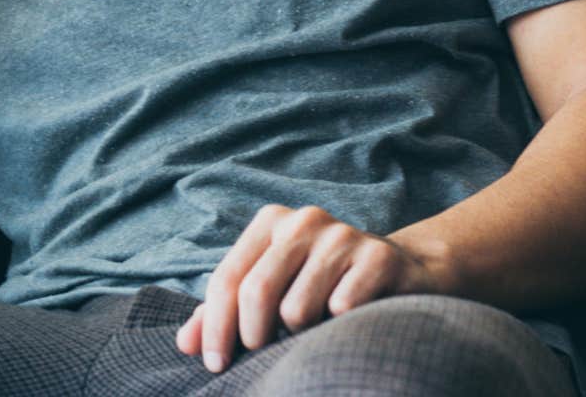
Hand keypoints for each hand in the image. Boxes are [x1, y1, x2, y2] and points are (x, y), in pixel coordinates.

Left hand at [175, 204, 445, 372]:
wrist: (400, 272)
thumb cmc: (320, 286)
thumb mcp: (270, 290)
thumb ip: (223, 313)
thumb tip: (186, 345)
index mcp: (271, 222)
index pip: (227, 278)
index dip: (215, 326)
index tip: (214, 365)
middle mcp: (304, 220)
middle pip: (256, 291)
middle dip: (251, 336)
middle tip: (259, 357)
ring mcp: (343, 235)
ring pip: (297, 308)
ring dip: (301, 334)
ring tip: (315, 328)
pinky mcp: (378, 257)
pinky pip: (341, 310)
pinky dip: (339, 326)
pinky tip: (349, 320)